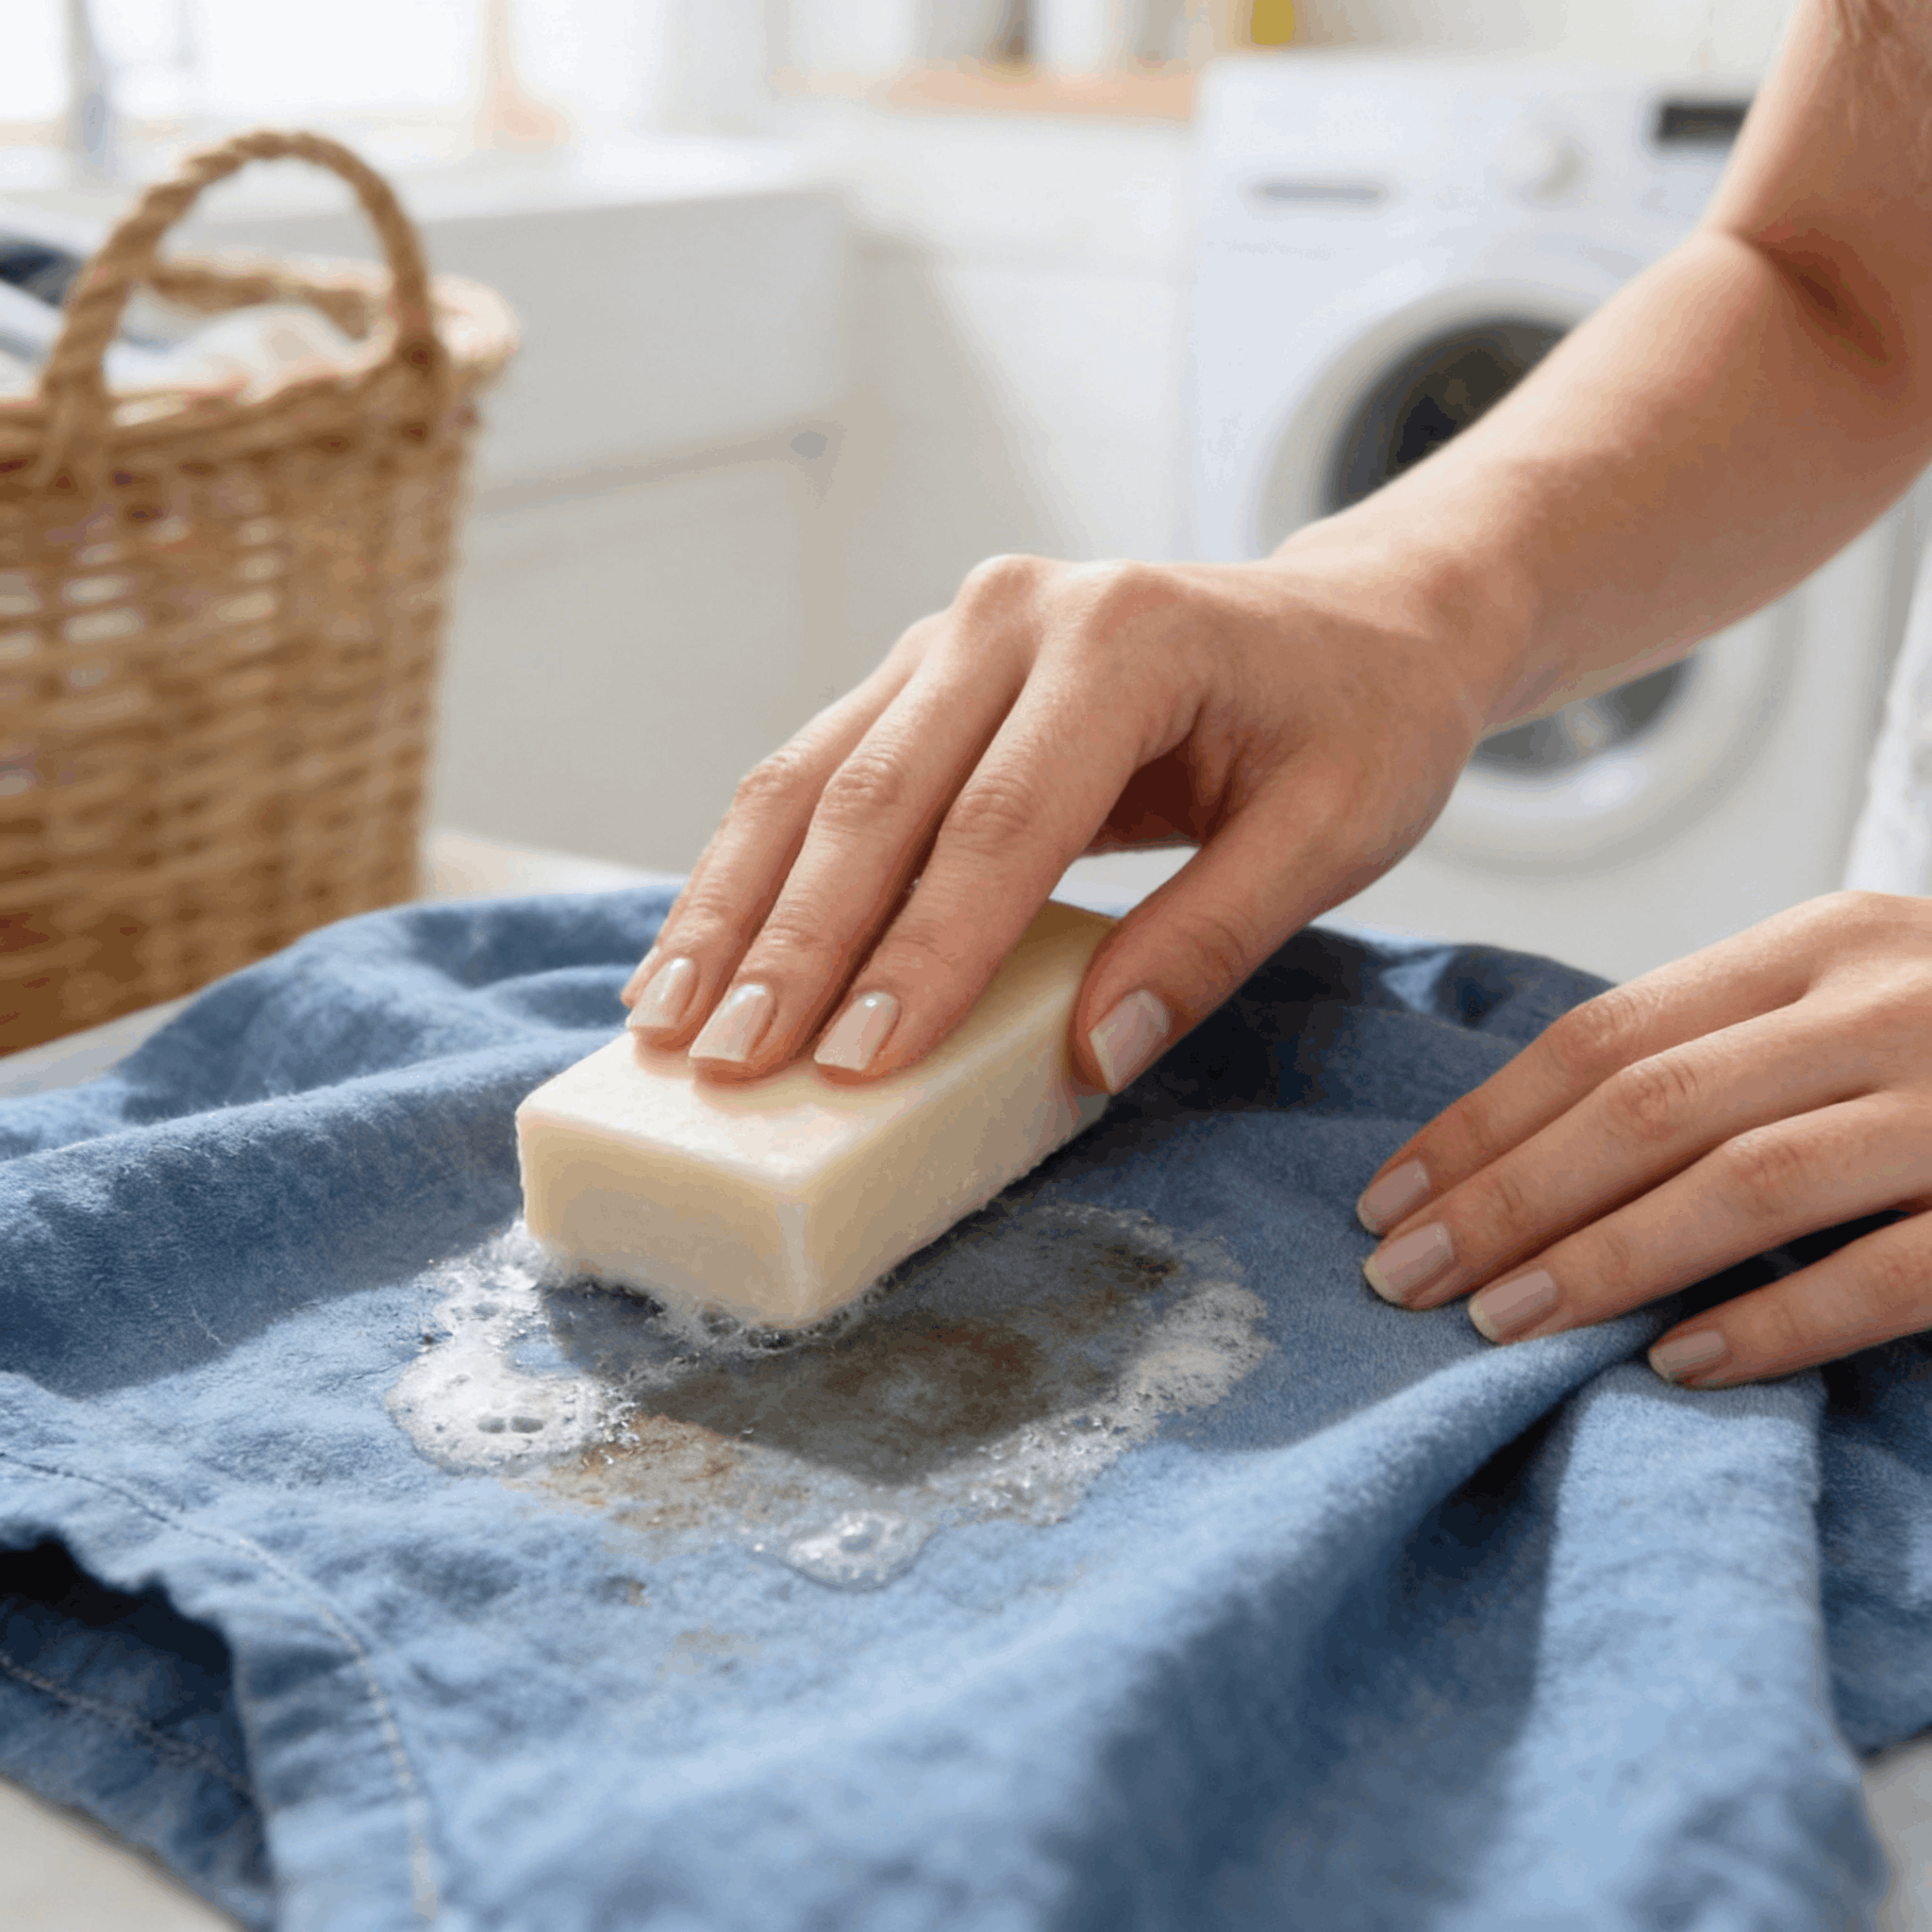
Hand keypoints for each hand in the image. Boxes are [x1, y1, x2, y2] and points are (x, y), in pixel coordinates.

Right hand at [621, 530, 1506, 1089]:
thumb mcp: (1332, 835)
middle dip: (790, 943)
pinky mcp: (923, 674)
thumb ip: (1213, 938)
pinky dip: (754, 870)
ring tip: (666, 1025)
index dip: (922, 951)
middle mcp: (1012, 616)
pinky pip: (818, 772)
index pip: (1000, 820)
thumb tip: (1091, 1056)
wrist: (1355, 623)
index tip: (855, 1065)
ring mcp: (953, 635)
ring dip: (735, 907)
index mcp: (1122, 637)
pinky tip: (703, 956)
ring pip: (812, 778)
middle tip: (725, 1067)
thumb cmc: (1358, 725)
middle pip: (874, 794)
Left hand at [1356, 891, 1931, 1385]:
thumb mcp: (1850, 995)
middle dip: (1505, 1199)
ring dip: (1602, 1261)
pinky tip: (1675, 1366)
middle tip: (1401, 1278)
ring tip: (1497, 1325)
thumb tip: (1528, 1146)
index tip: (1388, 1196)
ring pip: (1747, 1183)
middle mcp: (1888, 1002)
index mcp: (1820, 943)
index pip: (1602, 1035)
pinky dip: (1774, 1320)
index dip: (1482, 1122)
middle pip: (1646, 1106)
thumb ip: (1723, 1046)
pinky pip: (1891, 1271)